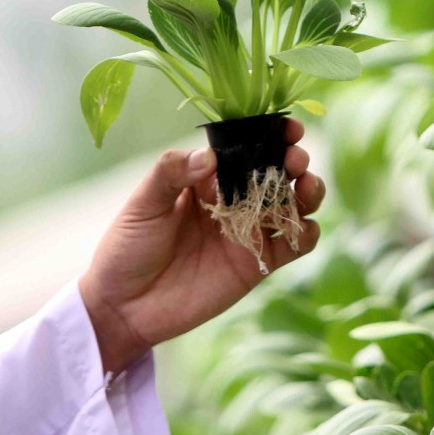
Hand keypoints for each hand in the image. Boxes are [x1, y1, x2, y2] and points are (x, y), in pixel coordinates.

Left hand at [78, 118, 323, 372]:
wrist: (124, 307)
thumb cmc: (128, 247)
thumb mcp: (143, 205)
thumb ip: (171, 173)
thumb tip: (208, 156)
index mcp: (208, 177)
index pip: (246, 147)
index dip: (270, 134)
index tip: (286, 127)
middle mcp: (234, 199)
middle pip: (277, 173)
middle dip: (293, 160)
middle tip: (295, 159)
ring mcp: (249, 230)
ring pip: (293, 204)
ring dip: (309, 191)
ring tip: (307, 186)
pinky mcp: (258, 263)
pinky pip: (294, 245)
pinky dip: (308, 233)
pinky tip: (305, 227)